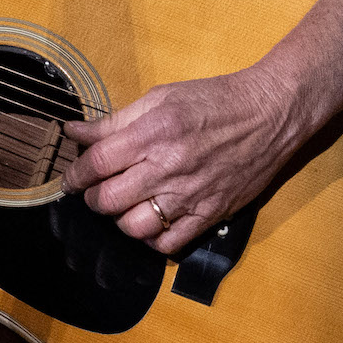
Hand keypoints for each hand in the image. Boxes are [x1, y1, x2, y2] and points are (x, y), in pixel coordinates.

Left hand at [61, 64, 304, 256]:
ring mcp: (190, 195)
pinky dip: (153, 239)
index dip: (76, 174)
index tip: (72, 178)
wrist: (270, 113)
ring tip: (124, 205)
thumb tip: (74, 132)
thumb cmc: (215, 100)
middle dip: (93, 198)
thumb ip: (115, 120)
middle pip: (109, 200)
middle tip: (96, 190)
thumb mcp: (160, 98)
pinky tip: (152, 222)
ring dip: (120, 219)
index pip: (97, 164)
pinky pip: (169, 244)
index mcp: (153, 133)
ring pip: (134, 227)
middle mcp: (168, 167)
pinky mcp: (210, 214)